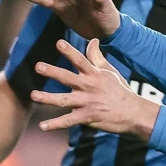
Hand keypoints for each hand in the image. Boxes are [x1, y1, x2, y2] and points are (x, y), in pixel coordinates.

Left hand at [32, 39, 157, 137]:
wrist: (133, 113)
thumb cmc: (120, 90)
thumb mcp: (110, 72)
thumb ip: (97, 57)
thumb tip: (92, 40)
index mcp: (94, 74)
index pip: (80, 60)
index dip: (70, 51)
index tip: (58, 43)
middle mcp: (89, 87)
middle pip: (68, 78)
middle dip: (52, 72)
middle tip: (38, 66)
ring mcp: (87, 103)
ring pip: (64, 100)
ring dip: (47, 98)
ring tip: (33, 95)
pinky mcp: (87, 117)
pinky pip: (68, 121)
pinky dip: (55, 124)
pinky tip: (42, 126)